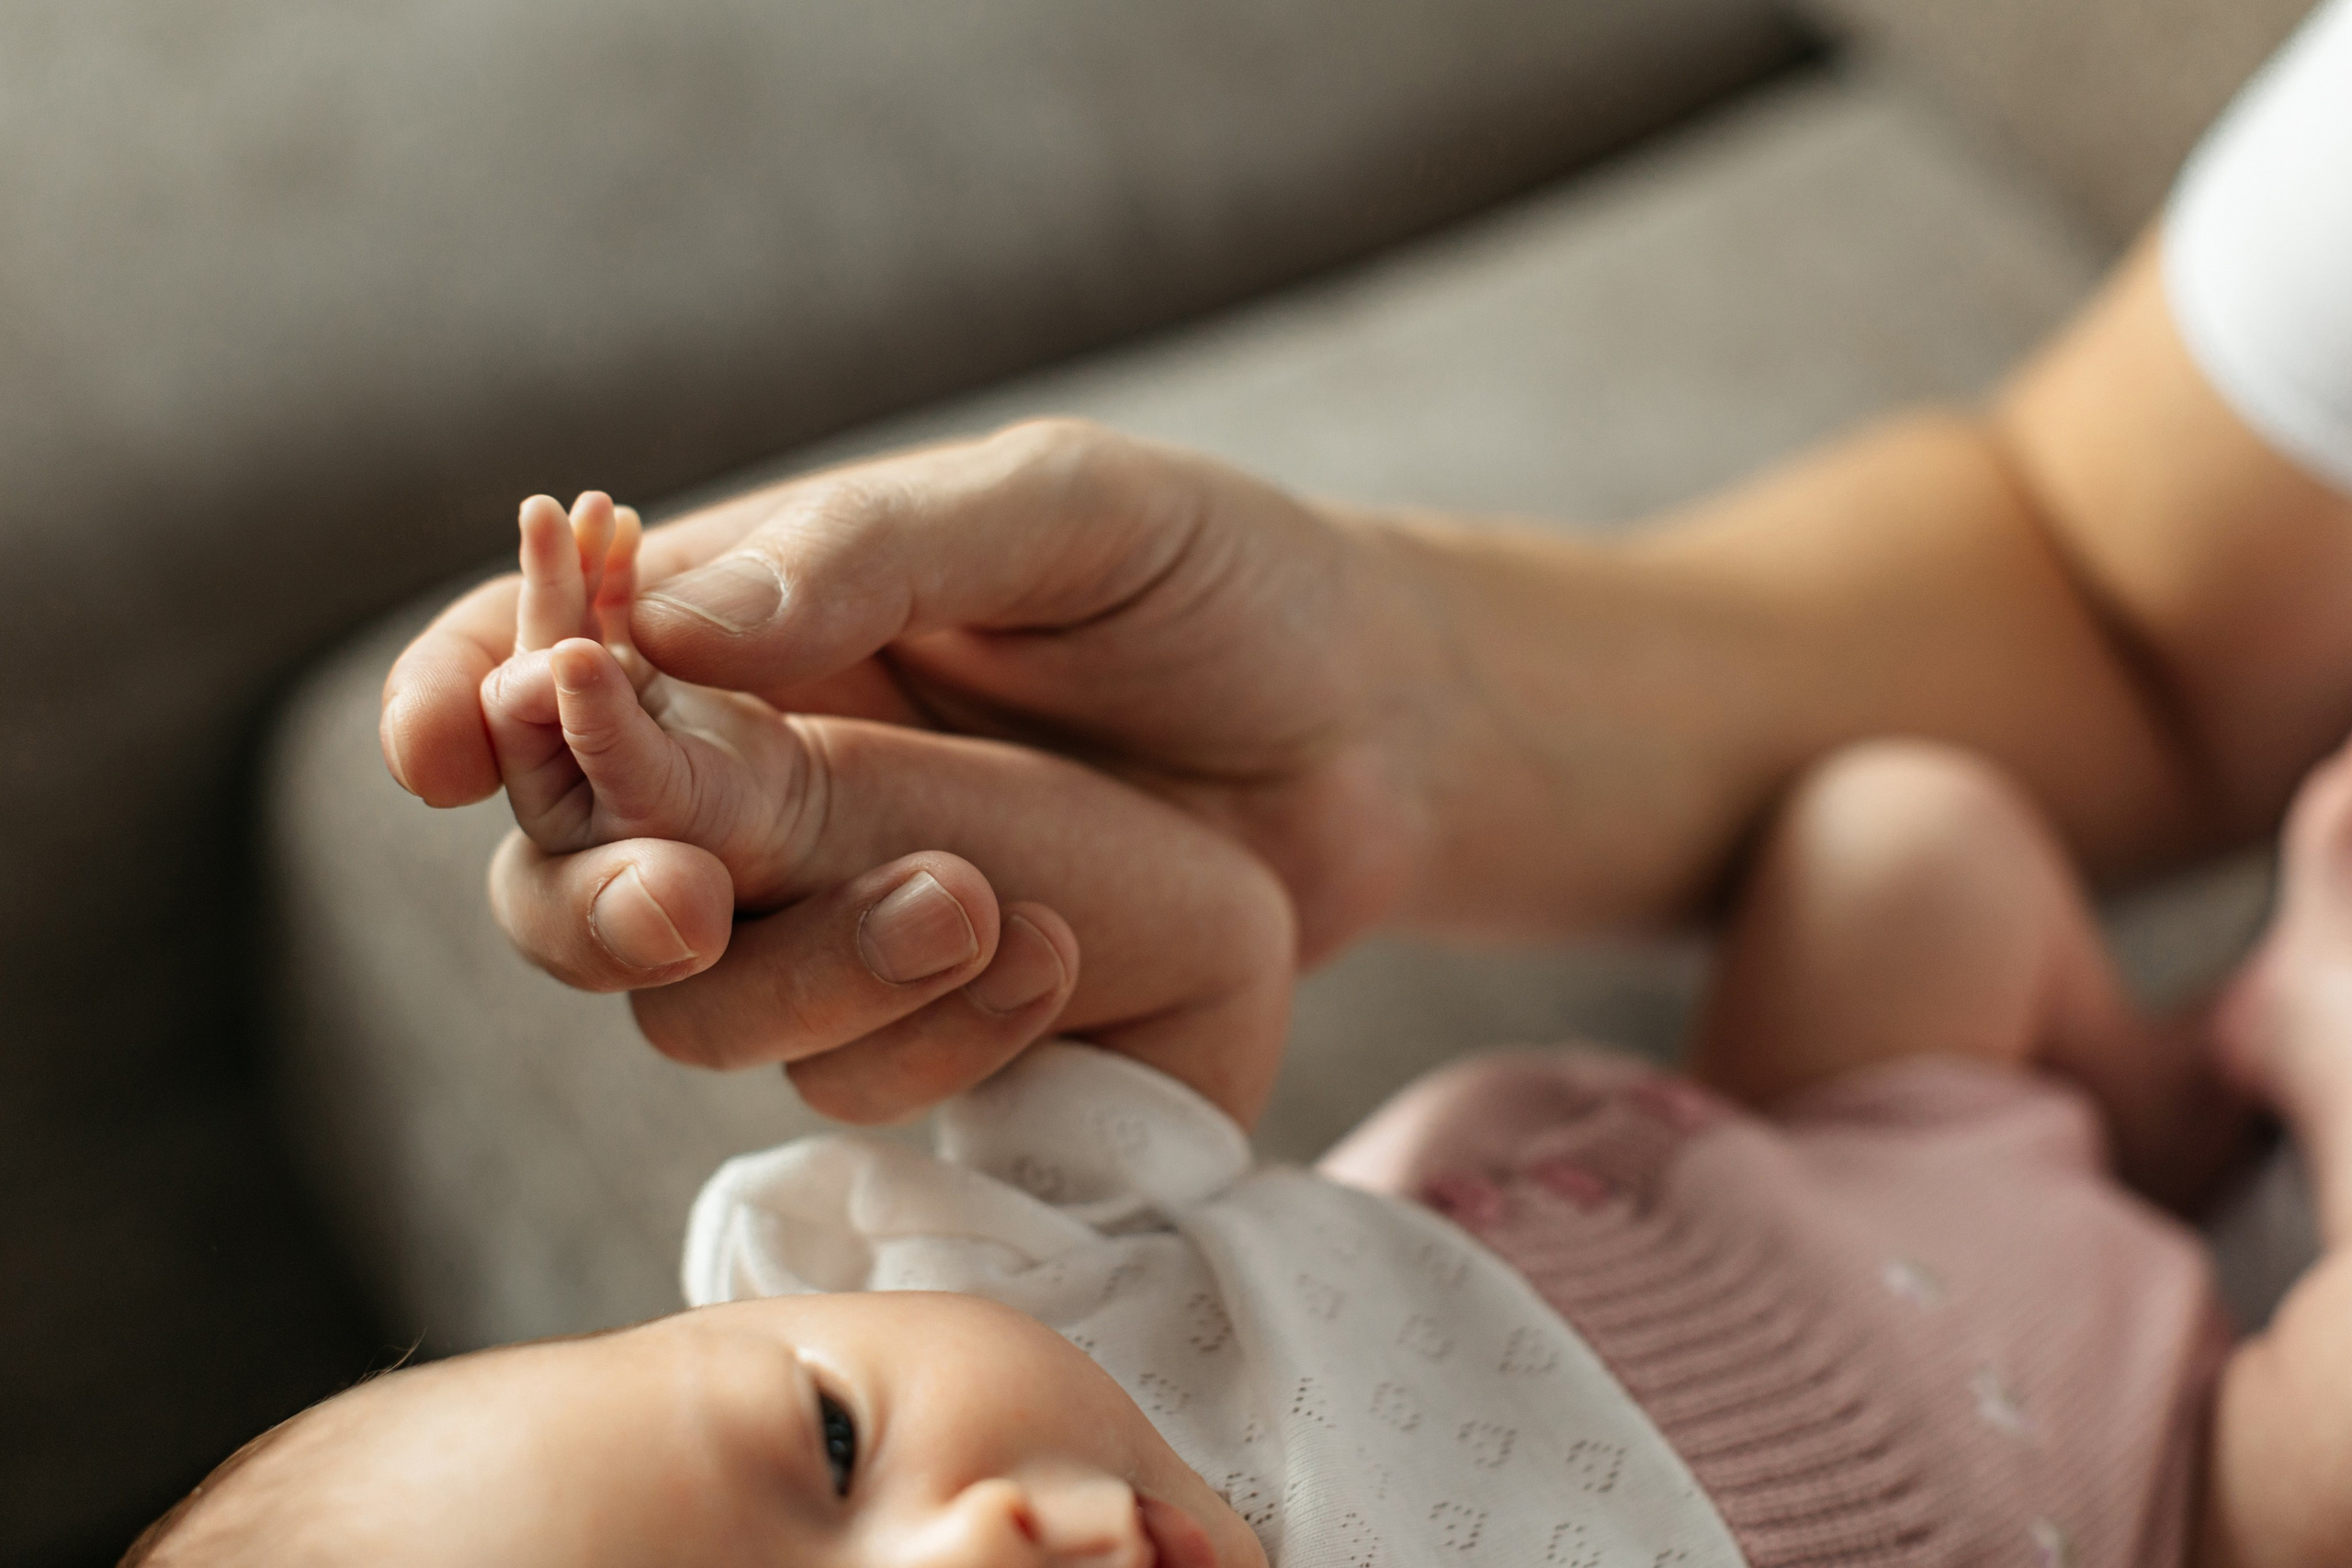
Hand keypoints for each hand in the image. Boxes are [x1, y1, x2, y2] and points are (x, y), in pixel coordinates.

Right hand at [428, 481, 1302, 1122]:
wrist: (1387, 733)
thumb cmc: (1224, 582)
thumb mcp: (1066, 511)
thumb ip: (874, 551)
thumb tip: (668, 626)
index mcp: (762, 630)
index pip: (547, 663)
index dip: (472, 700)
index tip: (446, 749)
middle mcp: (775, 783)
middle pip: (579, 881)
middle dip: (592, 902)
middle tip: (686, 900)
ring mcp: (849, 919)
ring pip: (704, 1010)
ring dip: (804, 973)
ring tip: (973, 897)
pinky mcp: (941, 1030)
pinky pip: (859, 1076)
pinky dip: (932, 1033)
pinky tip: (1054, 954)